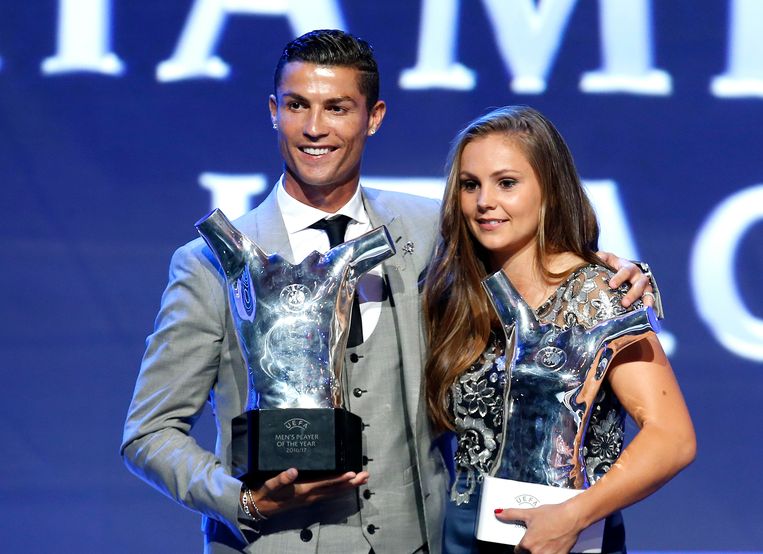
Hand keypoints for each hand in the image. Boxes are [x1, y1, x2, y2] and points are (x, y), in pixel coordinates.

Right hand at [244, 468, 368, 517]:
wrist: (259, 508)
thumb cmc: (265, 494)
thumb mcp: (270, 485)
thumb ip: (281, 478)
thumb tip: (293, 471)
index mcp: (303, 489)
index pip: (326, 483)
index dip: (339, 479)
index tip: (352, 473)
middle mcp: (310, 496)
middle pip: (335, 489)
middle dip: (351, 483)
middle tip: (366, 476)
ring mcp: (310, 499)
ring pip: (334, 493)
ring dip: (348, 487)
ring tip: (362, 480)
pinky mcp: (309, 499)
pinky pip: (329, 495)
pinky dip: (339, 490)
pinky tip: (345, 487)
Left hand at [495, 503, 580, 553]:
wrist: (572, 517)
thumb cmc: (553, 515)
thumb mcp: (529, 513)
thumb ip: (511, 514)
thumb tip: (498, 513)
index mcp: (527, 544)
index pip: (518, 551)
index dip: (521, 545)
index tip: (526, 540)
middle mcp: (536, 553)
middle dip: (531, 548)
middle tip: (538, 538)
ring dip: (540, 551)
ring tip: (546, 541)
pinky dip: (551, 552)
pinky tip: (554, 544)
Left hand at [597, 251, 652, 308]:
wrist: (618, 268)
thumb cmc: (610, 264)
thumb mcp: (605, 259)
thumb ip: (600, 257)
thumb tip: (596, 256)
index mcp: (627, 266)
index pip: (625, 271)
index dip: (619, 278)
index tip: (612, 285)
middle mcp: (637, 275)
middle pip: (639, 283)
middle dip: (633, 294)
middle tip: (624, 303)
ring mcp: (643, 284)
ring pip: (648, 291)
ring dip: (646, 300)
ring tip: (644, 309)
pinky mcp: (645, 293)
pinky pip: (650, 299)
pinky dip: (650, 306)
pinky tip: (648, 314)